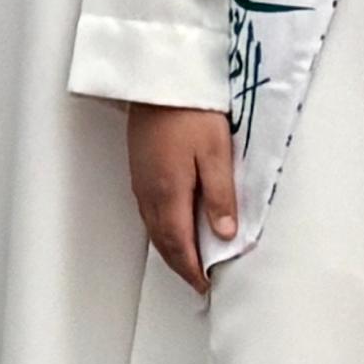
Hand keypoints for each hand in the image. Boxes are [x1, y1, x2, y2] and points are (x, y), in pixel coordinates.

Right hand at [126, 105, 241, 296]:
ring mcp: (140, 180)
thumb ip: (220, 197)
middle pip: (162, 240)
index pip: (180, 244)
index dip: (192, 269)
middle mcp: (149, 192)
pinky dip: (161, 229)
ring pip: (153, 227)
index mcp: (169, 193)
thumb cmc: (191, 111)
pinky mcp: (139, 167)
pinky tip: (172, 226)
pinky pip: (148, 211)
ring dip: (169, 248)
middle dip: (180, 264)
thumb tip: (224, 235)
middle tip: (197, 280)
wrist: (158, 77)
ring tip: (188, 260)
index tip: (205, 286)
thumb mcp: (217, 153)